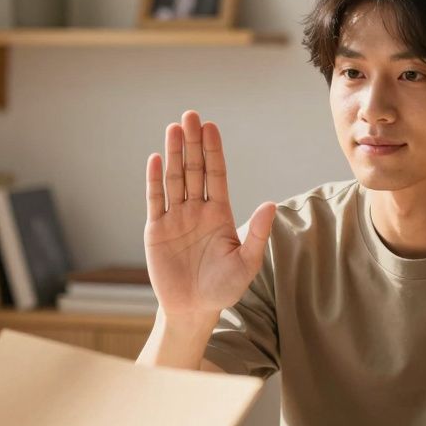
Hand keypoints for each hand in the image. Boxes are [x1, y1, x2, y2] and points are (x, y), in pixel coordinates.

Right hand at [144, 110, 275, 319]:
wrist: (193, 309)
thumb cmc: (224, 288)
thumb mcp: (246, 263)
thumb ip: (256, 234)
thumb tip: (271, 204)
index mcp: (220, 213)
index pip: (216, 174)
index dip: (213, 150)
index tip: (210, 127)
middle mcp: (197, 210)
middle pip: (194, 169)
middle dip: (192, 143)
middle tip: (190, 115)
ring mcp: (176, 218)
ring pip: (174, 179)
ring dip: (173, 153)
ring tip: (173, 128)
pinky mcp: (157, 230)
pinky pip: (156, 200)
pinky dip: (155, 180)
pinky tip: (155, 159)